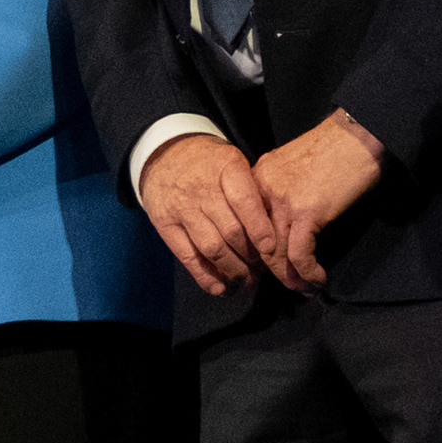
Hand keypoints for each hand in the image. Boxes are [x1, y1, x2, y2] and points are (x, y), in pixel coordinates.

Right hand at [138, 132, 280, 298]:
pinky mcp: (164, 224)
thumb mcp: (234, 161)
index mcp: (226, 166)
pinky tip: (221, 288)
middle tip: (264, 269)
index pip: (244, 200)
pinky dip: (206, 277)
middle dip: (250, 256)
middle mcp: (202, 187)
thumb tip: (277, 230)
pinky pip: (188, 257)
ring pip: (212, 248)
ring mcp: (181, 207)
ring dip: (232, 270)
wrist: (165, 155)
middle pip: (230, 230)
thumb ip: (253, 190)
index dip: (259, 228)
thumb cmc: (211, 163)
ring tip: (246, 281)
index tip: (271, 248)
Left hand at [251, 111, 385, 292]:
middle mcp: (263, 191)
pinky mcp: (308, 212)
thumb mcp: (290, 166)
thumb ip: (277, 191)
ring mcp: (284, 202)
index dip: (255, 252)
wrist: (358, 135)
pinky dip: (308, 273)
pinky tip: (317, 279)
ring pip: (276, 254)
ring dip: (291, 278)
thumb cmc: (332, 150)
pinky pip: (300, 255)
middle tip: (285, 285)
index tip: (267, 268)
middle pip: (258, 243)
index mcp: (256, 178)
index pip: (245, 225)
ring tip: (303, 289)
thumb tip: (280, 226)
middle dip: (271, 271)